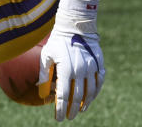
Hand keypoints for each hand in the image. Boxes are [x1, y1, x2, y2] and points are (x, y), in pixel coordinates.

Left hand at [38, 0, 104, 120]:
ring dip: (85, 104)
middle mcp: (80, 70)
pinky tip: (90, 98)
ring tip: (79, 110)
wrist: (75, 25)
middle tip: (69, 117)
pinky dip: (95, 92)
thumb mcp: (46, 56)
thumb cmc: (57, 41)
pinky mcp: (99, 63)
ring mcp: (91, 67)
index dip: (61, 109)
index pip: (63, 96)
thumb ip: (44, 75)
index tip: (59, 118)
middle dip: (72, 110)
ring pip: (90, 92)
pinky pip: (99, 82)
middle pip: (77, 97)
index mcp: (65, 69)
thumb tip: (42, 93)